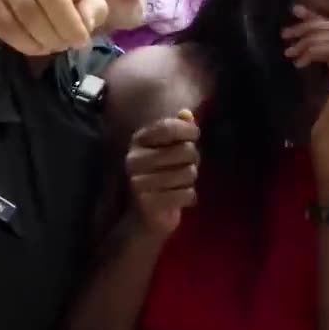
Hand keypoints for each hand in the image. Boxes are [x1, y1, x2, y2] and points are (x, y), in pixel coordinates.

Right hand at [124, 109, 199, 236]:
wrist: (146, 216)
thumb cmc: (162, 175)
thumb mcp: (169, 149)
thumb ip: (178, 129)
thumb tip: (187, 113)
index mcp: (138, 141)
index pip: (168, 127)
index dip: (188, 130)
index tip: (194, 136)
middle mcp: (134, 159)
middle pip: (184, 150)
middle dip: (194, 159)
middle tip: (187, 166)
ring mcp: (138, 182)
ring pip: (188, 173)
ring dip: (191, 179)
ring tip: (182, 183)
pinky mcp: (149, 204)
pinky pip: (187, 194)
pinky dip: (190, 196)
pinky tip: (180, 197)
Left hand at [282, 5, 328, 178]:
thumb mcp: (327, 80)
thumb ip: (325, 54)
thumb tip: (307, 25)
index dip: (323, 18)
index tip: (297, 13)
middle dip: (313, 26)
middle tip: (287, 33)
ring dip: (308, 39)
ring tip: (289, 51)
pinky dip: (310, 52)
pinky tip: (298, 64)